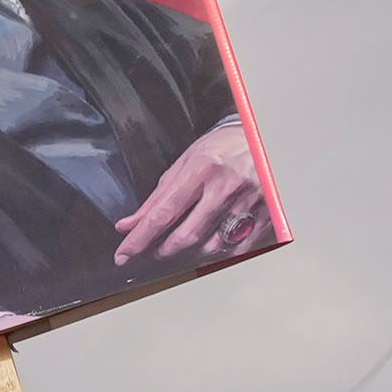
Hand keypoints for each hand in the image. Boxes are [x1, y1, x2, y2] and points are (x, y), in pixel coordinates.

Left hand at [114, 120, 272, 267]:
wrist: (264, 137)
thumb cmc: (222, 148)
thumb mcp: (185, 163)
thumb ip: (157, 197)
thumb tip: (129, 224)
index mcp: (202, 169)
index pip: (163, 213)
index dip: (140, 239)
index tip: (124, 255)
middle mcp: (226, 186)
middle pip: (187, 235)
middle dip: (163, 250)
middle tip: (153, 251)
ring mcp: (249, 201)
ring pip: (212, 246)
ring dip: (190, 253)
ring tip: (182, 243)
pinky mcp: (267, 213)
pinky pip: (238, 247)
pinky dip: (219, 252)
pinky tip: (211, 244)